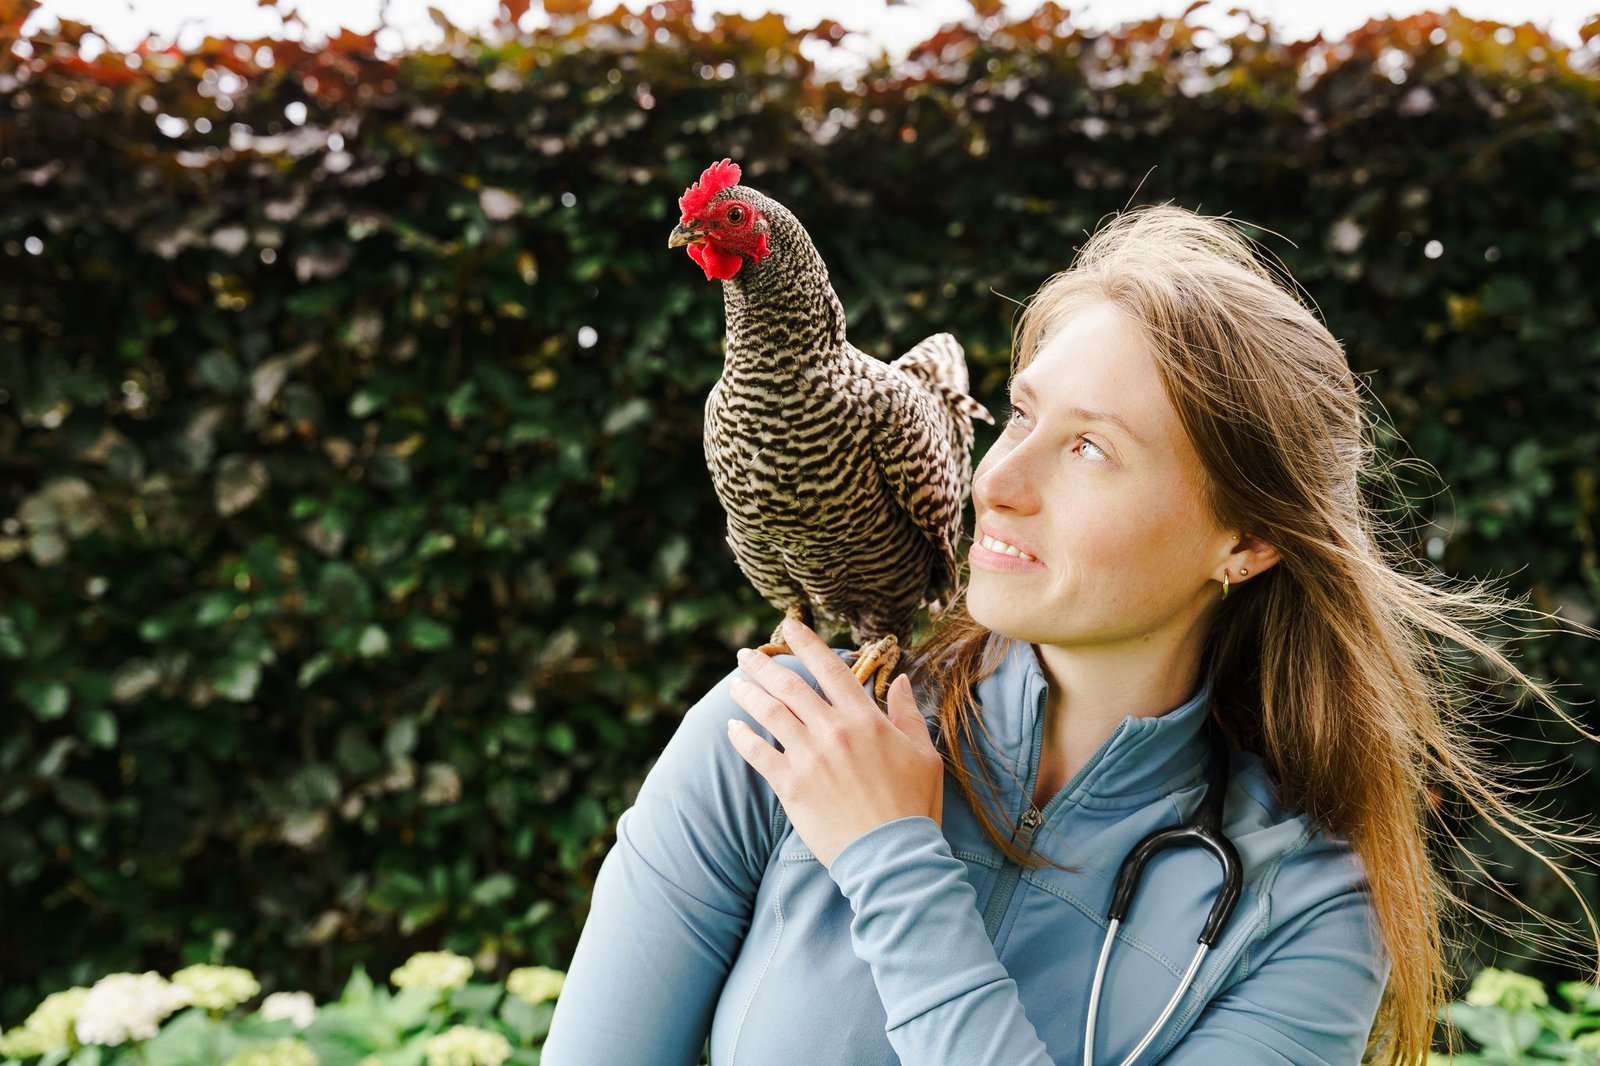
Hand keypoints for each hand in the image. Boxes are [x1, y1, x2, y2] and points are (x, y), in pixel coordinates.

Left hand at [724, 617, 944, 869]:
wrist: (893, 857)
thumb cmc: (914, 807)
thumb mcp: (924, 755)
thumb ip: (907, 715)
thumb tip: (900, 681)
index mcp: (866, 719)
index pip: (830, 668)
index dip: (807, 643)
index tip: (788, 625)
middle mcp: (833, 731)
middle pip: (791, 686)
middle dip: (764, 665)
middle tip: (745, 654)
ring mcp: (809, 757)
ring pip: (770, 713)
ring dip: (748, 693)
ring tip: (735, 683)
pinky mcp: (791, 786)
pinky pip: (758, 754)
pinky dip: (741, 737)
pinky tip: (732, 727)